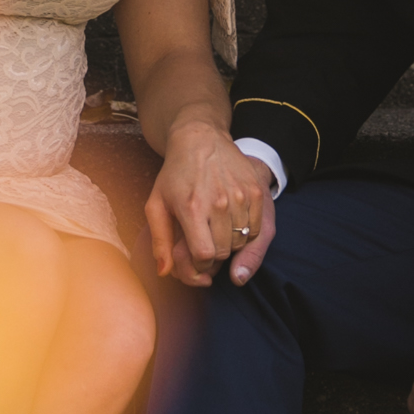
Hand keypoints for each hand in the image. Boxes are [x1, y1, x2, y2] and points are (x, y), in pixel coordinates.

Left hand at [146, 125, 275, 287]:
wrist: (202, 140)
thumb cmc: (176, 175)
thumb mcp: (157, 205)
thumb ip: (160, 242)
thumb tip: (165, 273)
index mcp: (192, 208)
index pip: (204, 255)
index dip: (199, 265)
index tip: (194, 257)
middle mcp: (219, 202)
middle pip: (223, 252)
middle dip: (212, 257)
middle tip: (204, 244)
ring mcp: (241, 196)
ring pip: (241, 243)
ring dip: (229, 245)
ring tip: (216, 230)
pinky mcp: (255, 192)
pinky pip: (256, 230)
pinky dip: (245, 233)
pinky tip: (231, 221)